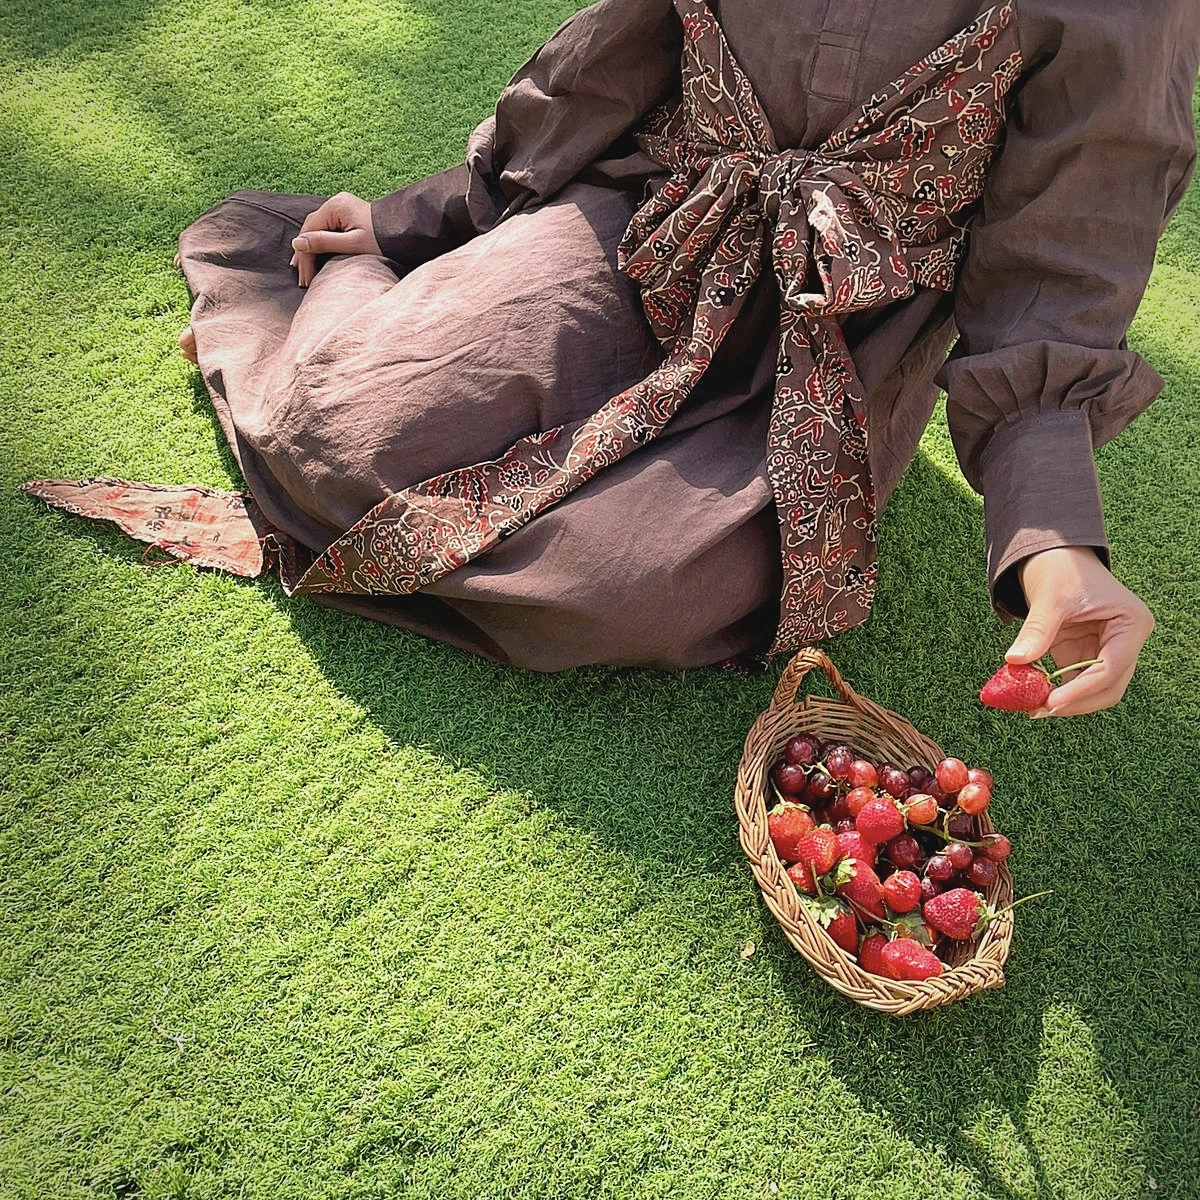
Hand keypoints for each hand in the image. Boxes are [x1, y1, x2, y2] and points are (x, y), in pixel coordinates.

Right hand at [289, 191, 381, 285]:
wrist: (406, 231)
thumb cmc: (384, 239)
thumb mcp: (353, 244)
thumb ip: (325, 243)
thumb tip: (297, 243)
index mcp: (335, 206)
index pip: (310, 231)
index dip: (304, 256)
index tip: (305, 278)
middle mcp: (335, 202)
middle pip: (311, 229)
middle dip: (306, 255)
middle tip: (303, 279)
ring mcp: (341, 207)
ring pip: (317, 230)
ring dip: (311, 250)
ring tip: (305, 271)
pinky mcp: (347, 214)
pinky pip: (327, 229)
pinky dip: (321, 244)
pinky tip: (316, 256)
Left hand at [1006, 546, 1153, 716]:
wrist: (1055, 558)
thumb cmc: (1062, 569)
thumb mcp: (1050, 598)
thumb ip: (1037, 631)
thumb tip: (1015, 660)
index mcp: (1131, 624)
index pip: (1112, 668)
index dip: (1082, 690)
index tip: (1051, 703)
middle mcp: (1126, 642)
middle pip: (1109, 687)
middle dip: (1075, 702)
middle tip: (1039, 710)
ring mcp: (1107, 651)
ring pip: (1095, 690)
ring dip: (1066, 702)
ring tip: (1031, 706)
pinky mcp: (1086, 656)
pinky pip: (1075, 682)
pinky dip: (1056, 691)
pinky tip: (1032, 696)